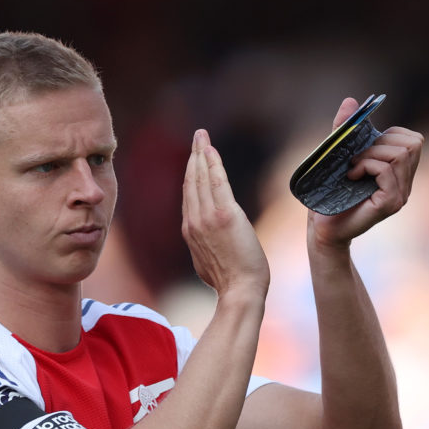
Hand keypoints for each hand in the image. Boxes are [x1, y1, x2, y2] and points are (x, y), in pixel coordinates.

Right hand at [181, 129, 269, 298]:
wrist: (239, 291)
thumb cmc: (231, 283)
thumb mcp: (209, 263)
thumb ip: (205, 246)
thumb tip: (207, 242)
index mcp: (190, 232)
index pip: (189, 197)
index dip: (192, 175)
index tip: (195, 160)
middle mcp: (193, 222)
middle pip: (191, 182)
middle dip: (193, 157)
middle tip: (197, 137)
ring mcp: (206, 218)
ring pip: (200, 178)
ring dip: (201, 153)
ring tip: (201, 136)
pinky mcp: (224, 214)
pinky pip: (216, 181)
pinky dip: (212, 162)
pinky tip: (210, 149)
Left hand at [308, 98, 422, 249]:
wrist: (323, 228)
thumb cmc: (330, 194)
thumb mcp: (338, 155)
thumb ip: (345, 128)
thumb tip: (350, 100)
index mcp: (400, 171)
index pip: (413, 139)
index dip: (389, 135)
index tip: (364, 150)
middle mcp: (406, 183)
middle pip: (413, 143)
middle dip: (381, 143)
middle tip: (357, 159)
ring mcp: (402, 194)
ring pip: (401, 154)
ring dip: (371, 154)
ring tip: (353, 168)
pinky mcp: (391, 203)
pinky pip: (387, 169)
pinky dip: (367, 165)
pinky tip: (352, 177)